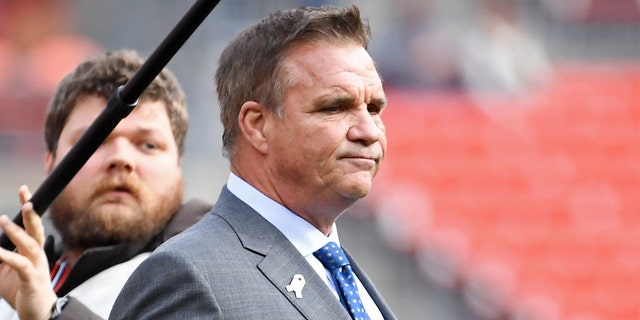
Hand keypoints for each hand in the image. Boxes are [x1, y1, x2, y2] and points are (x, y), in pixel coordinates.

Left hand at [0, 186, 57, 319]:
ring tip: (4, 219)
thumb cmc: (24, 292)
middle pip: (35, 229)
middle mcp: (37, 255)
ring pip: (29, 244)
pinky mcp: (32, 279)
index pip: (31, 225)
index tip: (24, 190)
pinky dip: (8, 256)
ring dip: (17, 231)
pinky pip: (20, 265)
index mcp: (32, 251)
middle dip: (30, 212)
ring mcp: (37, 267)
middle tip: (25, 196)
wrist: (40, 314)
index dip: (28, 208)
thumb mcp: (4, 272)